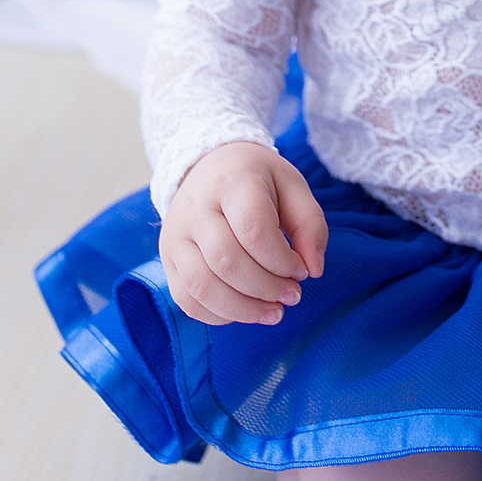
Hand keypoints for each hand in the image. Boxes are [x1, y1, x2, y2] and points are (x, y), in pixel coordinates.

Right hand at [159, 140, 327, 325]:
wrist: (210, 166)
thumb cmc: (258, 180)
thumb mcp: (292, 185)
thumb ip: (310, 224)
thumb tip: (313, 269)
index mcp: (232, 182)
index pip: (253, 229)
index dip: (282, 260)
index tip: (301, 270)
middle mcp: (196, 208)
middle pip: (226, 261)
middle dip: (266, 288)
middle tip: (292, 295)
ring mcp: (176, 236)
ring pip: (202, 286)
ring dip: (243, 309)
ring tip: (273, 312)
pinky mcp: (168, 259)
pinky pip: (186, 299)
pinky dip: (218, 314)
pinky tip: (245, 309)